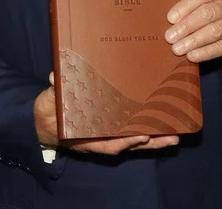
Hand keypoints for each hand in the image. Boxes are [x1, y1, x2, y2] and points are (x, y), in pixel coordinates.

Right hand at [34, 73, 179, 153]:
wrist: (46, 120)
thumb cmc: (49, 111)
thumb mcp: (49, 101)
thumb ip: (54, 91)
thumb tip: (55, 77)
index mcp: (85, 136)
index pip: (106, 143)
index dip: (122, 142)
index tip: (138, 137)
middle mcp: (99, 139)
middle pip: (128, 144)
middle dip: (150, 143)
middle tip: (171, 138)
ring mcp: (106, 135)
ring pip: (133, 140)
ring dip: (154, 139)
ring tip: (175, 135)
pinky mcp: (111, 128)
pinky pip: (131, 131)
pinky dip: (146, 131)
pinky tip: (162, 126)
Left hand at [164, 0, 221, 67]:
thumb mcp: (212, 3)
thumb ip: (194, 7)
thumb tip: (170, 21)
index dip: (185, 6)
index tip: (170, 18)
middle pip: (207, 13)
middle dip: (186, 26)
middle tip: (170, 37)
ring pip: (213, 31)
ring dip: (193, 40)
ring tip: (177, 48)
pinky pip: (220, 47)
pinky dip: (204, 52)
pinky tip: (192, 55)